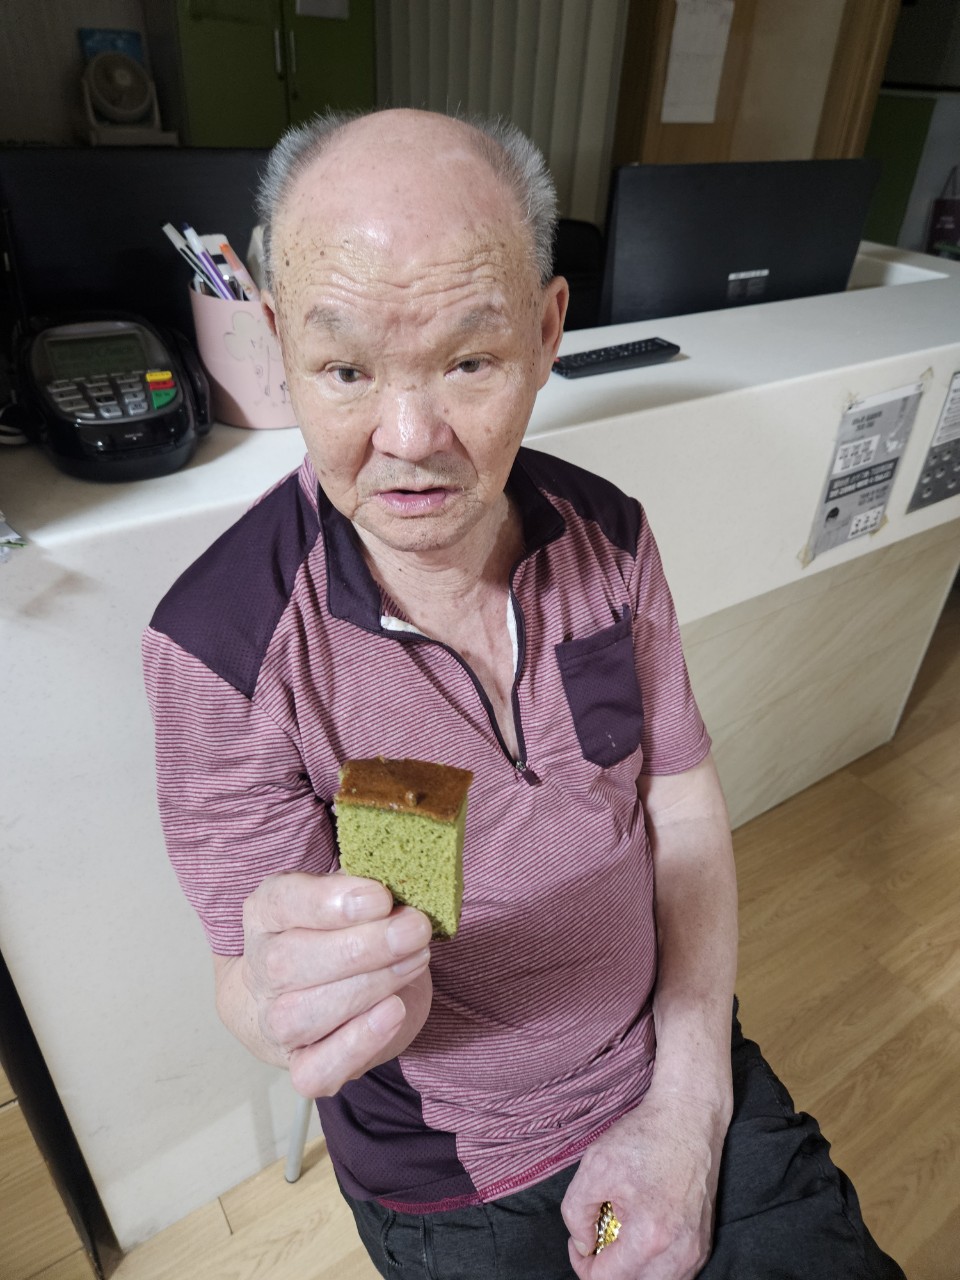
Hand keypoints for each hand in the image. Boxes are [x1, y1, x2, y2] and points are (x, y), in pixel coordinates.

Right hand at [240, 871, 432, 1095]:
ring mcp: (273, 1023)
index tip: (379, 897)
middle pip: (289, 962)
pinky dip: (356, 1044)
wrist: (319, 993)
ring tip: (414, 961)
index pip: (281, 903)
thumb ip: (367, 891)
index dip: (328, 901)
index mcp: (266, 914)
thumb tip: (400, 892)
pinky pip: (317, 1069)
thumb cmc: (342, 934)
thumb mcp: (351, 898)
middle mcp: (260, 969)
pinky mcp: (300, 1066)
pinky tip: (392, 1013)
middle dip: (361, 947)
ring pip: (300, 1015)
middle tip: (414, 929)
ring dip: (367, 987)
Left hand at [561, 1090, 726, 1278]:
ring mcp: (695, 1249)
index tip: (579, 1241)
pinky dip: (654, 1265)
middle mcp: (678, 1252)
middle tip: (598, 1239)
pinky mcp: (704, 1242)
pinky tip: (643, 1237)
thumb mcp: (595, 1166)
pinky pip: (675, 1273)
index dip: (583, 1264)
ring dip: (632, 1270)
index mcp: (649, 1236)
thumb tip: (584, 1244)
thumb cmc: (645, 1137)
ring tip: (621, 1237)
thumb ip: (576, 1213)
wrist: (689, 1118)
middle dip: (608, 1271)